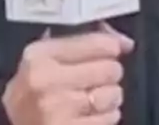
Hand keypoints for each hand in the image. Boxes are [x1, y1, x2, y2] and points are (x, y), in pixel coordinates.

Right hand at [1, 26, 132, 124]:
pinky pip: (111, 117)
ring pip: (114, 94)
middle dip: (108, 75)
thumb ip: (82, 42)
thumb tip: (124, 42)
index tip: (110, 52)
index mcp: (39, 56)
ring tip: (90, 101)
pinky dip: (105, 117)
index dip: (111, 47)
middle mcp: (46, 81)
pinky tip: (88, 116)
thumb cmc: (33, 94)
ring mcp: (58, 109)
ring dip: (108, 98)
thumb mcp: (44, 61)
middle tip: (92, 81)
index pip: (99, 42)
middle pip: (111, 68)